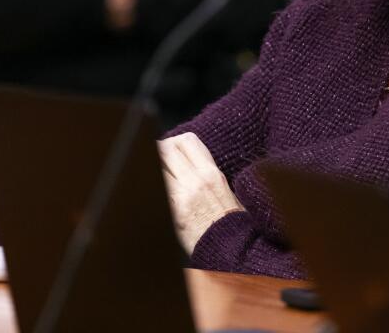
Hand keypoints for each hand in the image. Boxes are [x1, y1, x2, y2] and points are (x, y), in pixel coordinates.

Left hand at [158, 133, 243, 253]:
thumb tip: (189, 164)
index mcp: (212, 173)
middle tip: (159, 161)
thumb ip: (207, 174)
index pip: (187, 140)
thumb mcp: (224, 190)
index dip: (175, 142)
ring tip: (159, 176)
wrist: (232, 248)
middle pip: (168, 148)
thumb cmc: (230, 223)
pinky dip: (157, 186)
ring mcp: (184, 194)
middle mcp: (198, 179)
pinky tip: (161, 193)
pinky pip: (159, 187)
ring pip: (159, 166)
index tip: (171, 151)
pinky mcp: (174, 209)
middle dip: (159, 151)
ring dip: (156, 168)